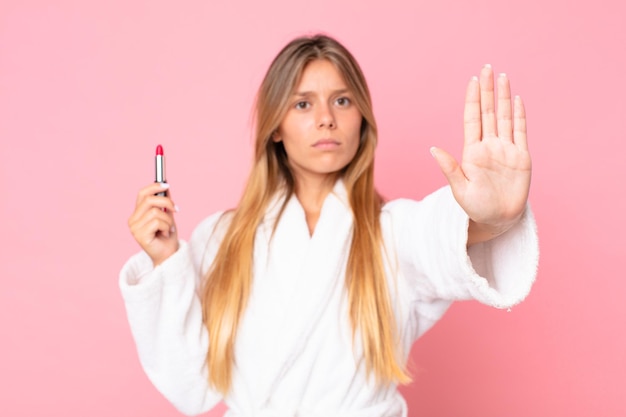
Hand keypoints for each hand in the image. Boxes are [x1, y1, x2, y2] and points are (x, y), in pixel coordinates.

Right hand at [128, 183, 179, 265]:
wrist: (169, 254)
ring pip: (155, 212)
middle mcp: (133, 220)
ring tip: (169, 228)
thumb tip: (166, 187)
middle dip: (166, 202)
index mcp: (137, 214)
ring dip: (168, 219)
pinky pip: (157, 222)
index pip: (141, 194)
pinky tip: (166, 234)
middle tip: (177, 209)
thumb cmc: (167, 236)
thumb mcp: (168, 215)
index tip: (166, 184)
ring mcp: (134, 228)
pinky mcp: (140, 235)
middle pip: (148, 200)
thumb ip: (165, 203)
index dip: (154, 187)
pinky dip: (166, 226)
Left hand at [431, 65, 530, 240]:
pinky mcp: (521, 157)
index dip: (473, 99)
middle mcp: (489, 146)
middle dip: (488, 90)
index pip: (472, 119)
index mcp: (472, 151)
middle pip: (488, 112)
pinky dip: (519, 115)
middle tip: (487, 67)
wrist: (498, 220)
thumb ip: (450, 168)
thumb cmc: (476, 207)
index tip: (473, 81)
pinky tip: (517, 99)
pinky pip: (520, 131)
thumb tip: (433, 149)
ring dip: (504, 97)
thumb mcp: (460, 189)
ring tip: (503, 76)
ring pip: (504, 117)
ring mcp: (506, 149)